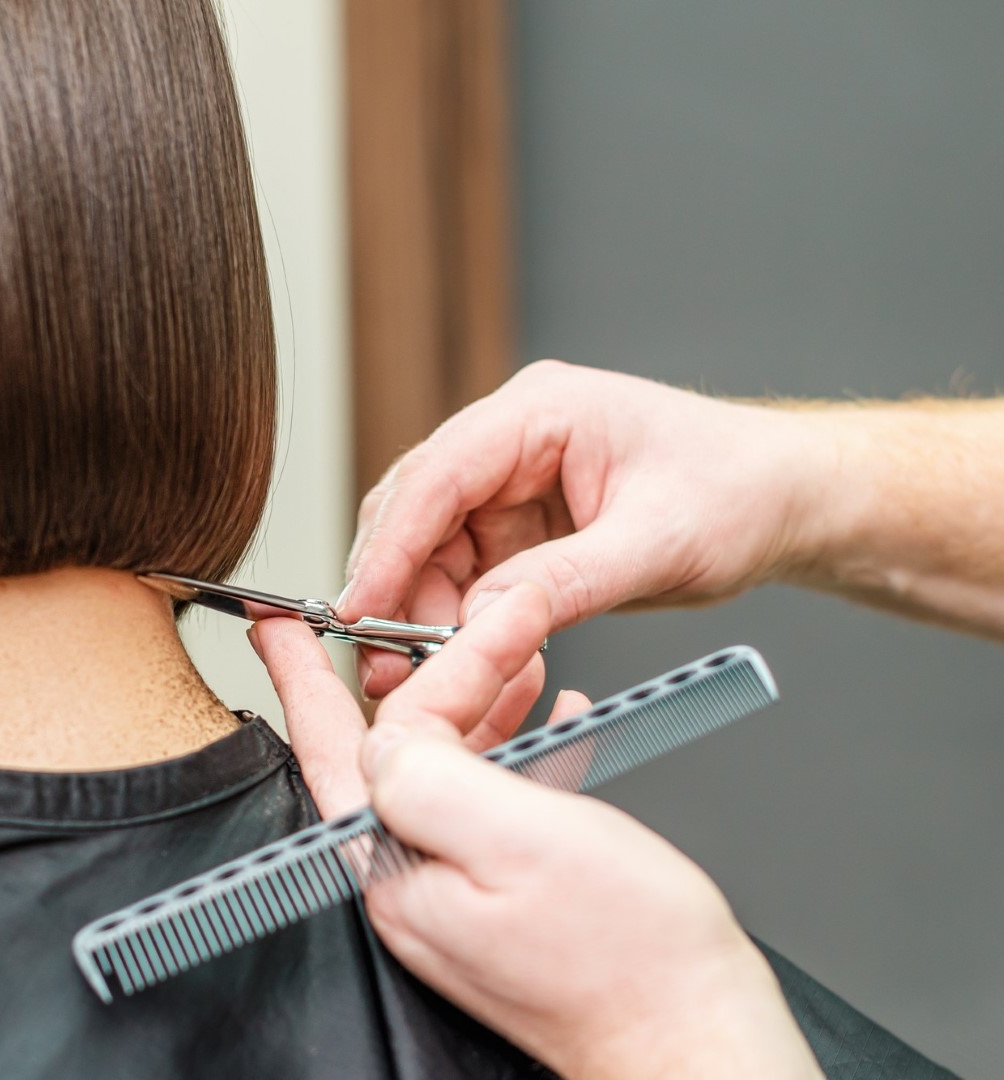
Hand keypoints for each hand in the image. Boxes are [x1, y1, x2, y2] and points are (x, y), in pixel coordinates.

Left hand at [251, 583, 819, 1079]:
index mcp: (394, 865)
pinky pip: (495, 800)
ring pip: (450, 766)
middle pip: (399, 747)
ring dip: (486, 701)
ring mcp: (453, 893)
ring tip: (523, 653)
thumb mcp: (519, 838)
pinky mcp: (500, 898)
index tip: (281, 623)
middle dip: (440, 669)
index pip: (332, 746)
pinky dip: (523, 749)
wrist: (694, 1040)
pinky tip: (557, 722)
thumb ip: (431, 779)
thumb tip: (383, 737)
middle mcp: (410, 881)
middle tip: (482, 616)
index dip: (308, 674)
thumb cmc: (628, 958)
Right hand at [339, 361, 833, 696]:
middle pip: (416, 512)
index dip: (390, 546)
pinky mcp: (519, 524)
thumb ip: (568, 580)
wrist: (787, 501)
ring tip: (422, 677)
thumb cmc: (740, 496)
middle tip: (383, 663)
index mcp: (542, 411)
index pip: (438, 475)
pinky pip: (462, 574)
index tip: (359, 610)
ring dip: (419, 613)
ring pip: (429, 550)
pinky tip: (464, 662)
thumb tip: (478, 618)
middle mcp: (513, 438)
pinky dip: (455, 621)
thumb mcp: (661, 544)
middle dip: (393, 589)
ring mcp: (512, 481)